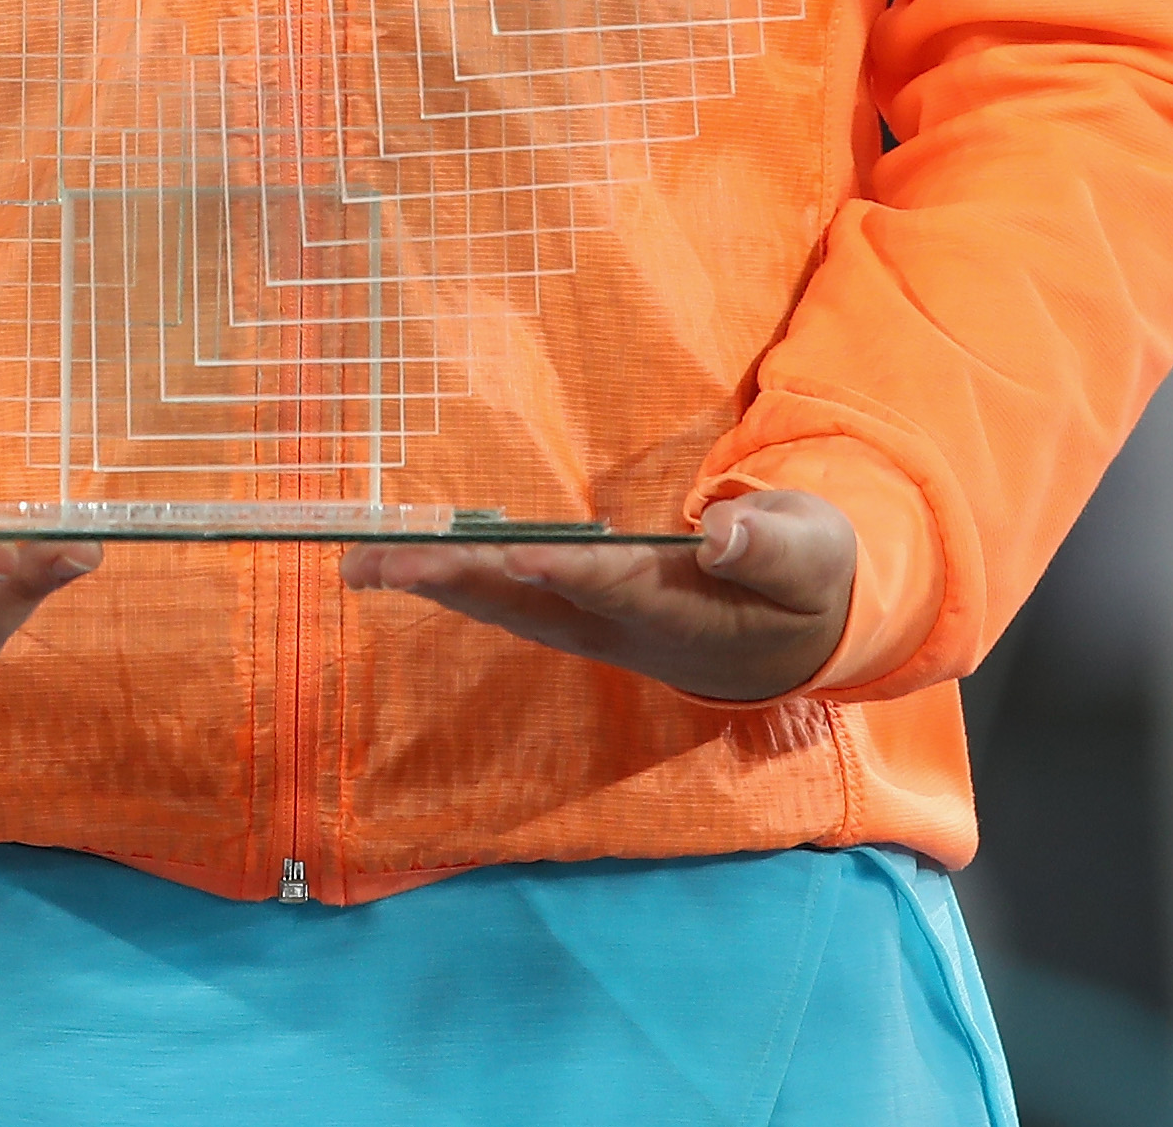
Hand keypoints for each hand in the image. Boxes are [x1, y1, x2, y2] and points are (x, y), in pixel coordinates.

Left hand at [342, 489, 857, 703]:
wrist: (795, 640)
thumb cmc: (803, 579)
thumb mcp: (813, 553)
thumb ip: (774, 544)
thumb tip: (724, 533)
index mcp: (682, 607)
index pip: (617, 587)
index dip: (573, 573)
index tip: (524, 555)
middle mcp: (621, 626)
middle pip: (531, 604)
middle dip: (459, 581)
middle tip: (384, 563)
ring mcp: (592, 627)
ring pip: (503, 607)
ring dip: (432, 586)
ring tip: (359, 565)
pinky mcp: (575, 615)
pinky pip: (500, 601)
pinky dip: (447, 583)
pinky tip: (396, 568)